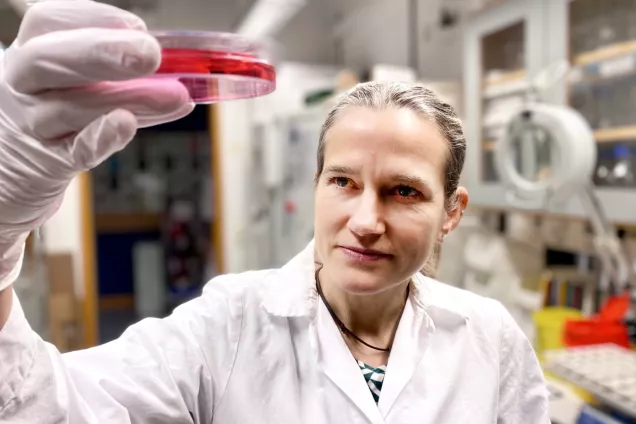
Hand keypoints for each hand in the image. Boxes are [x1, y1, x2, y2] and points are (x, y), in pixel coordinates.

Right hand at [0, 0, 193, 290]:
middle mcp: (20, 85)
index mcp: (30, 55)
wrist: (12, 179)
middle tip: (150, 54)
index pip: (49, 22)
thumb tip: (180, 74)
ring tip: (173, 95)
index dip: (94, 18)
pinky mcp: (43, 167)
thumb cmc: (52, 126)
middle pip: (48, 59)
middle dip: (104, 51)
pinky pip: (73, 150)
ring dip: (128, 98)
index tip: (138, 27)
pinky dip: (101, 136)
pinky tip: (126, 124)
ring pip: (69, 106)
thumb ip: (122, 80)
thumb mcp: (76, 90)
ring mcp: (28, 126)